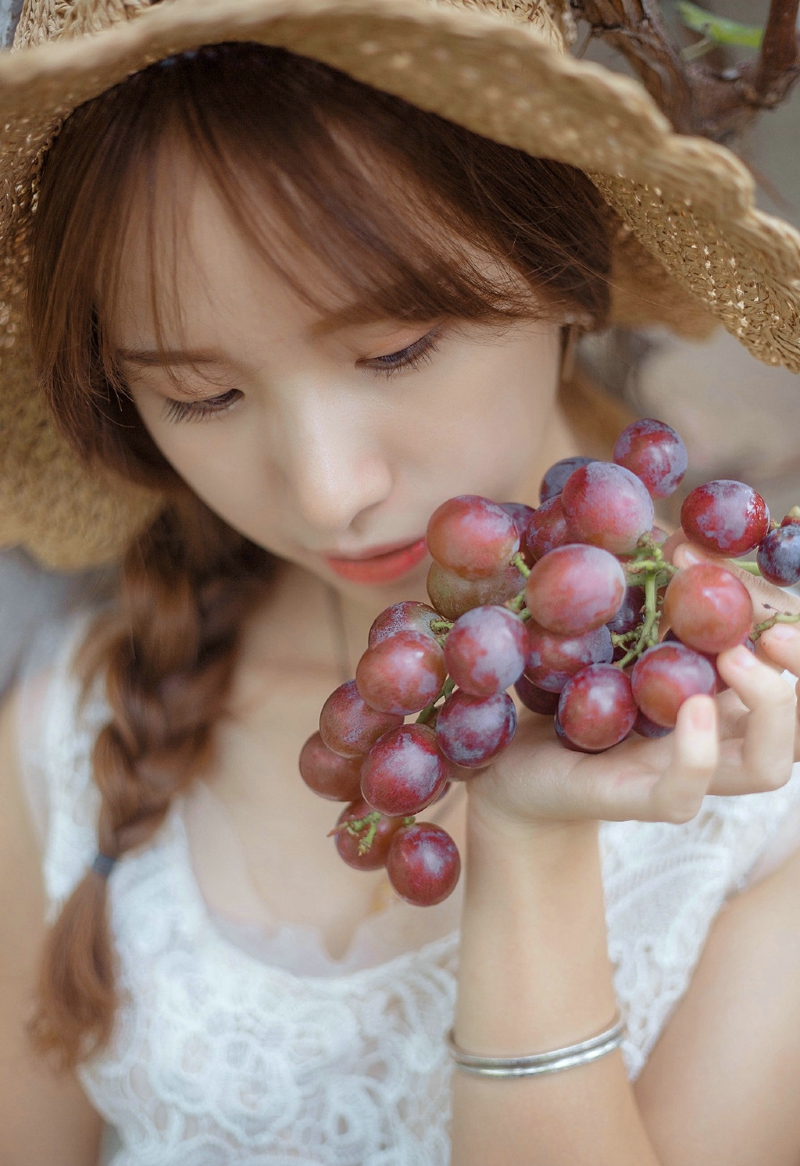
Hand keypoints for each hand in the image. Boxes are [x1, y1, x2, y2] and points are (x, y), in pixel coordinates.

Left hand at [468, 535, 799, 829]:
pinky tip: (692, 706)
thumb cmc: (572, 687)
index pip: (793, 661)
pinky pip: (686, 792)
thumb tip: (674, 533)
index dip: (793, 619)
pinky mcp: (638, 799)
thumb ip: (654, 595)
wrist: (511, 759)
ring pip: (768, 765)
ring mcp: (685, 774)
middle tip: (774, 628)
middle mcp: (722, 737)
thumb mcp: (618, 631)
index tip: (759, 565)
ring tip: (735, 656)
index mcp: (728, 694)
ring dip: (770, 705)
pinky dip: (699, 753)